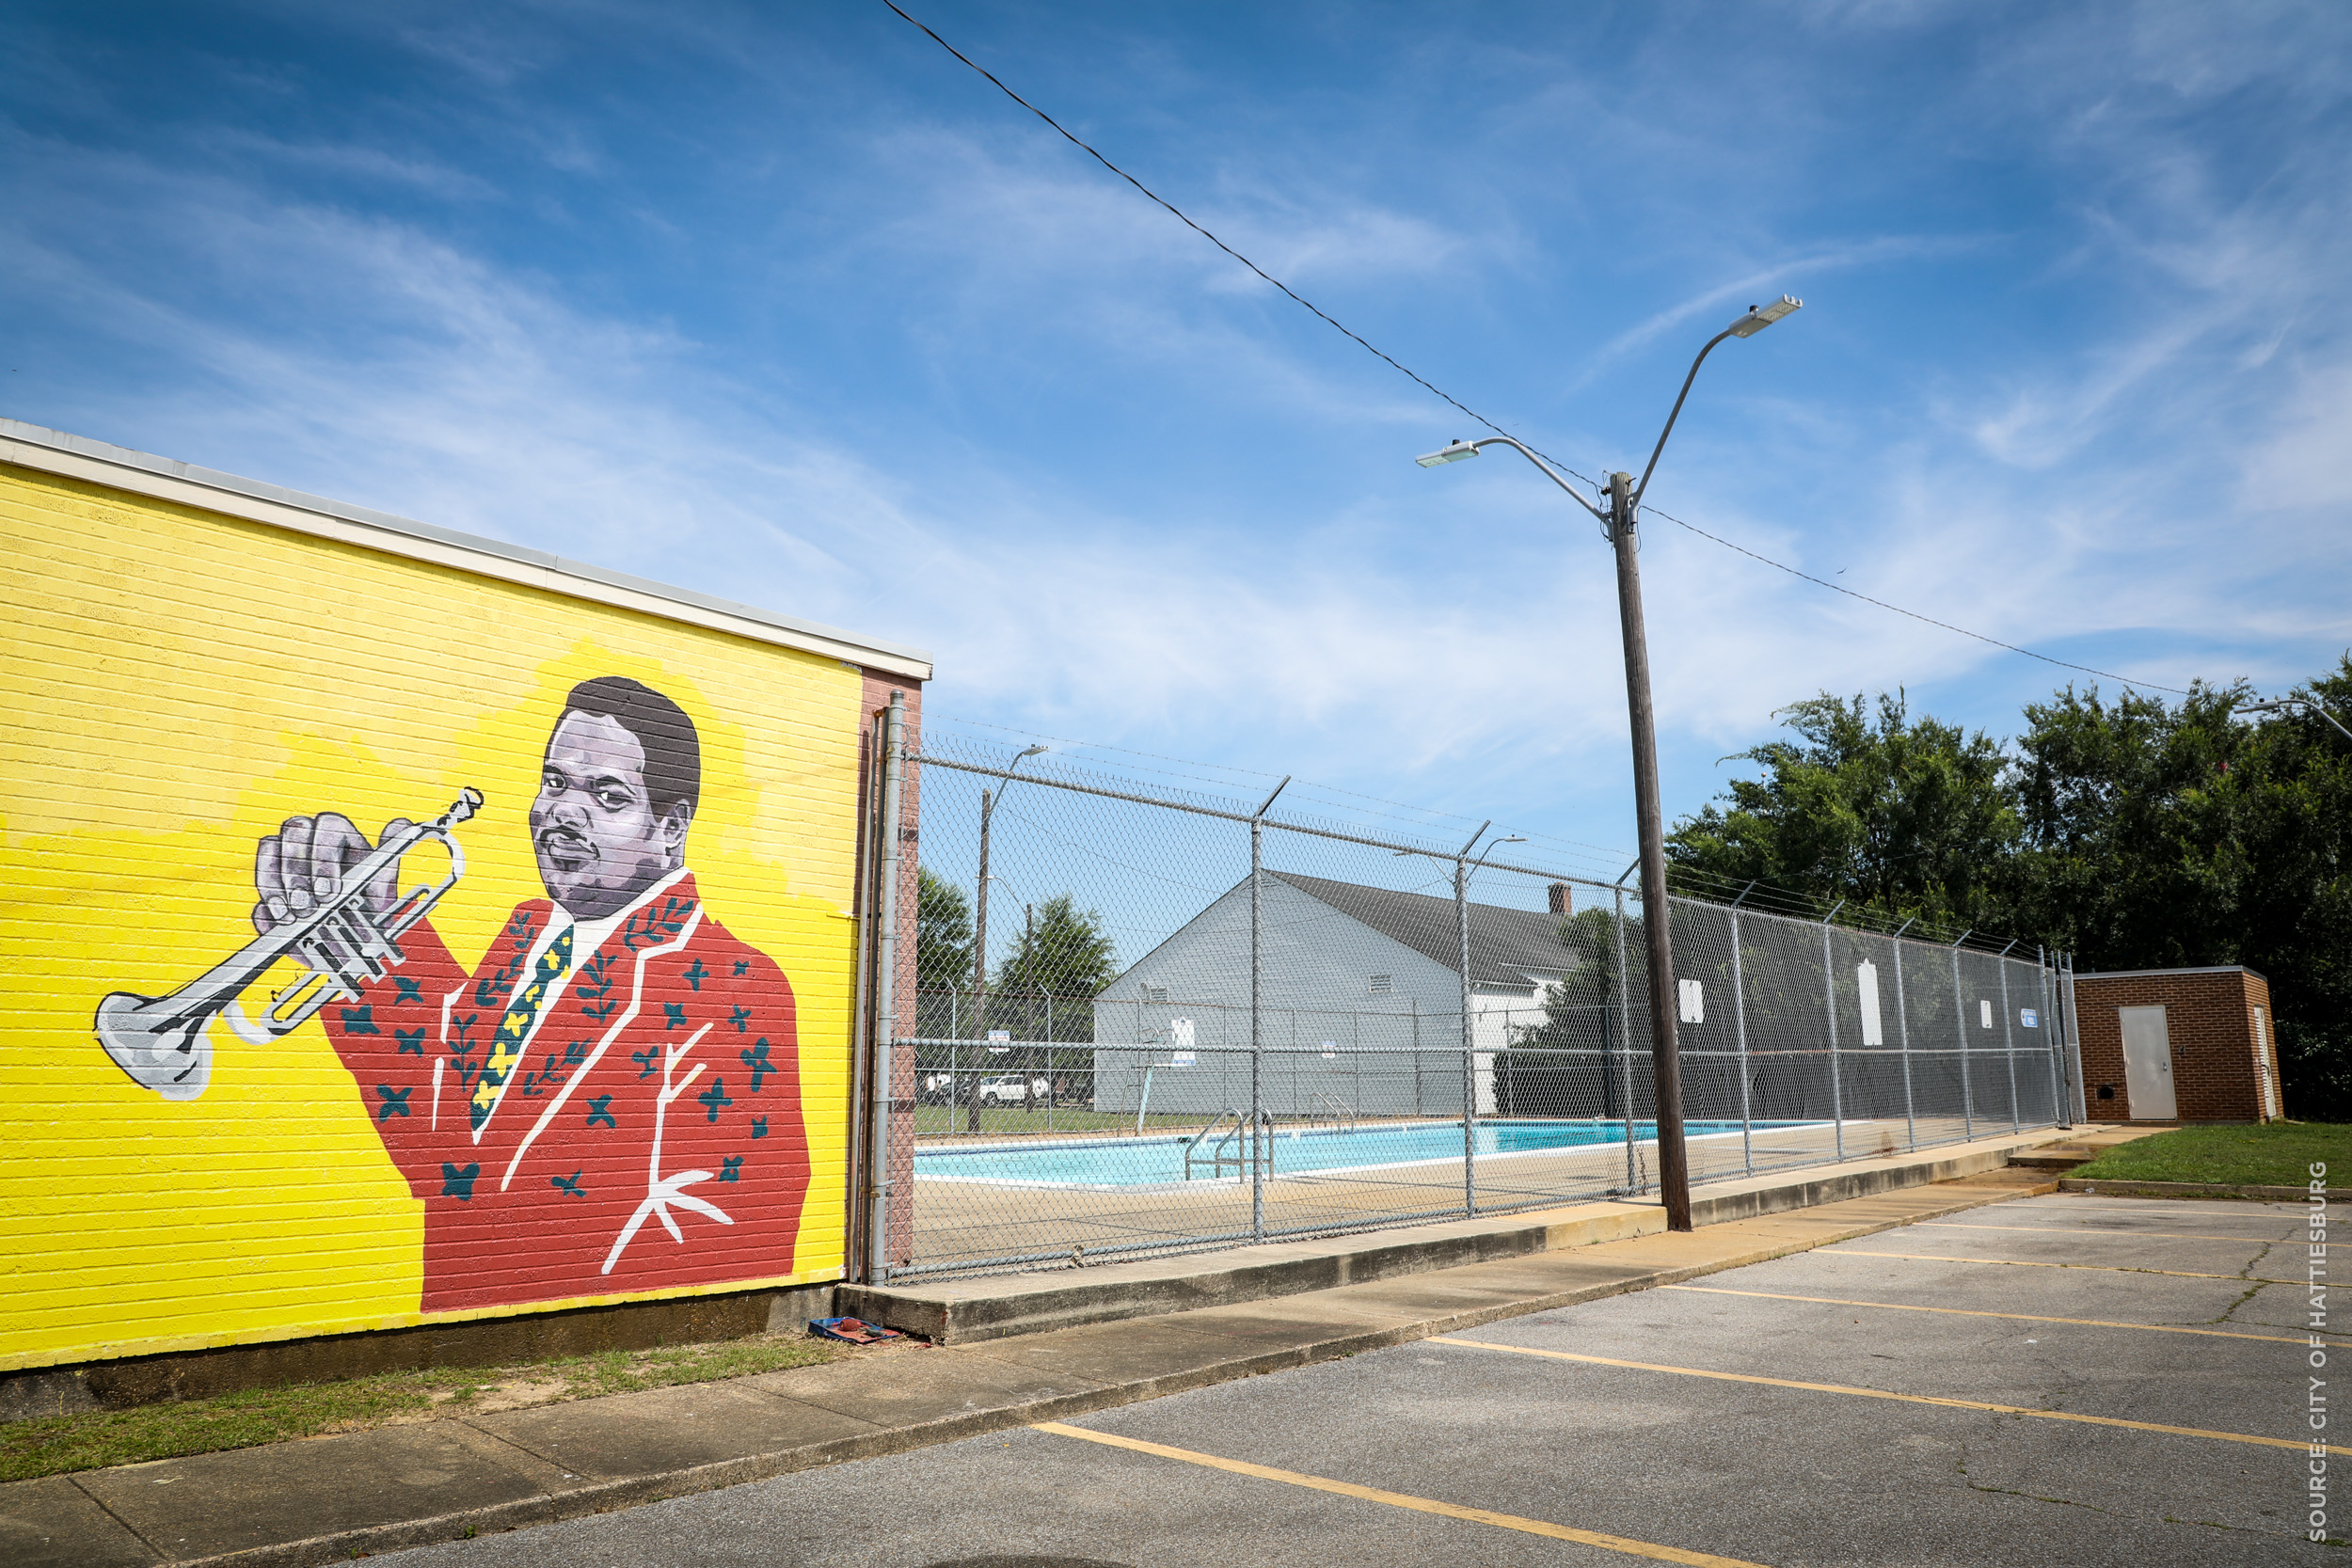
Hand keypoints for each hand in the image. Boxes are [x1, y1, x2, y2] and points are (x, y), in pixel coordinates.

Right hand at [252, 815, 412, 935]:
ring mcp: (284, 859)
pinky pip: (257, 886)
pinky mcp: (269, 886)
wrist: (354, 937)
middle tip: (307, 907)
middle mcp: (309, 838)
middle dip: (298, 871)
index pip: (328, 824)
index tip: (329, 892)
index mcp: (339, 833)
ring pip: (268, 848)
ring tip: (292, 917)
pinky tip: (279, 923)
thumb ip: (389, 858)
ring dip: (276, 884)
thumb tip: (402, 825)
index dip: (324, 856)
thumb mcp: (382, 885)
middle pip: (293, 830)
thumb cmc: (369, 903)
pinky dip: (265, 906)